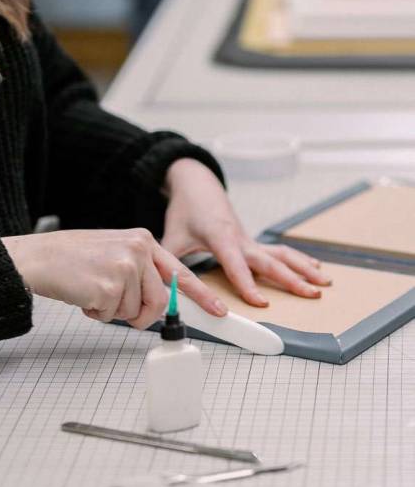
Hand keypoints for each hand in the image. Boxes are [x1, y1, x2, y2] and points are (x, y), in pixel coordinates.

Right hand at [1, 228, 228, 329]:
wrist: (38, 257)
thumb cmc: (71, 258)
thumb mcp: (114, 252)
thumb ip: (140, 270)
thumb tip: (160, 301)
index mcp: (142, 239)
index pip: (179, 271)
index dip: (201, 295)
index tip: (220, 310)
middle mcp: (138, 249)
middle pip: (158, 303)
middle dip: (137, 313)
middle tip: (111, 301)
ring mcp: (125, 268)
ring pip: (135, 313)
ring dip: (111, 311)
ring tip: (92, 288)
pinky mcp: (109, 287)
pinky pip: (112, 317)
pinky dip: (95, 313)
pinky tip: (82, 293)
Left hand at [161, 159, 331, 306]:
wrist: (196, 183)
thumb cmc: (185, 209)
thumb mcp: (171, 236)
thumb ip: (168, 263)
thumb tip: (163, 286)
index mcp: (220, 236)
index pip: (236, 264)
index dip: (248, 283)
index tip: (262, 302)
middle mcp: (239, 237)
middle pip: (269, 260)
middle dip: (292, 279)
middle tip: (312, 295)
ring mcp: (248, 238)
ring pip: (280, 254)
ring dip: (303, 268)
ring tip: (324, 284)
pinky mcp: (251, 239)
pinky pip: (278, 250)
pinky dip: (298, 259)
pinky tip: (315, 268)